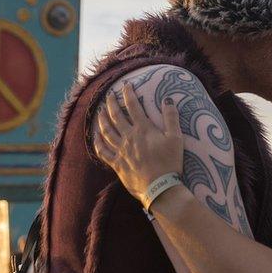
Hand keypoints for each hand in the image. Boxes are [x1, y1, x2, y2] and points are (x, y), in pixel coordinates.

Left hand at [93, 82, 183, 205]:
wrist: (160, 187)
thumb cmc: (170, 162)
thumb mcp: (176, 138)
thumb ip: (171, 117)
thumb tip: (168, 99)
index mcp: (143, 129)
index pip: (133, 106)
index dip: (128, 93)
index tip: (125, 85)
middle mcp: (129, 137)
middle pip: (116, 116)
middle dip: (111, 103)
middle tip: (108, 95)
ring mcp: (121, 151)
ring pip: (106, 131)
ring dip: (102, 119)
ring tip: (99, 112)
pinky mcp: (117, 164)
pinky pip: (103, 152)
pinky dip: (98, 143)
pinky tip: (95, 137)